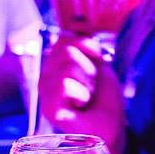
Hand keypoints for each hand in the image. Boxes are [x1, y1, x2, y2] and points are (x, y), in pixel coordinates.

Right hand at [38, 34, 125, 153]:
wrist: (110, 128)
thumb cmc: (103, 100)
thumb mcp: (98, 64)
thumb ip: (85, 45)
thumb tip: (77, 25)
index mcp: (54, 64)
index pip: (65, 39)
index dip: (87, 51)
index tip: (94, 69)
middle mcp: (45, 75)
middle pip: (67, 50)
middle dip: (88, 68)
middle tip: (90, 87)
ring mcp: (44, 91)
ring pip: (68, 65)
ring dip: (87, 82)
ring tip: (86, 98)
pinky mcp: (48, 107)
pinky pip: (64, 84)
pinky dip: (81, 94)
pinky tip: (80, 106)